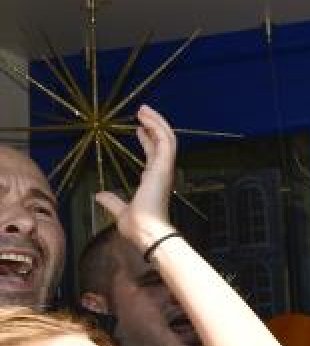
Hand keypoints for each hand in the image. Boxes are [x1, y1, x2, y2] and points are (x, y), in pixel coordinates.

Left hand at [94, 105, 177, 249]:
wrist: (146, 231)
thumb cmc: (138, 225)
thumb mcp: (120, 210)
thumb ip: (111, 201)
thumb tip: (99, 195)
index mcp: (154, 181)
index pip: (154, 155)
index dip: (147, 140)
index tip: (139, 129)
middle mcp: (162, 173)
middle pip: (163, 142)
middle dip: (154, 125)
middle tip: (142, 112)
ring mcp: (164, 169)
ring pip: (167, 138)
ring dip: (156, 121)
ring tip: (143, 109)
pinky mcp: (164, 167)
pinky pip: (165, 141)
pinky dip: (157, 127)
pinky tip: (145, 117)